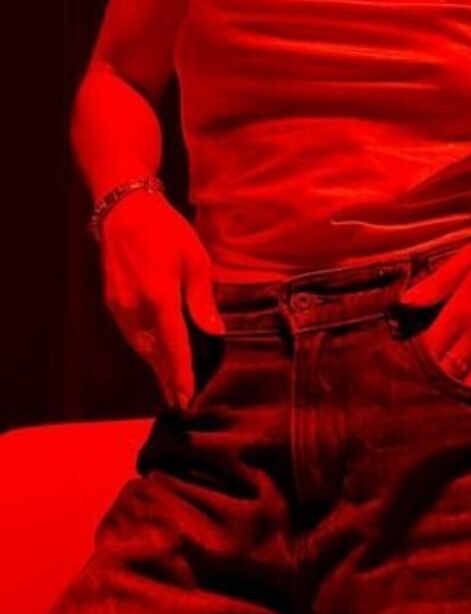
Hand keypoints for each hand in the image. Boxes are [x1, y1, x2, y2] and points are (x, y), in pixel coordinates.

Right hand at [100, 191, 225, 409]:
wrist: (125, 210)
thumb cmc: (167, 231)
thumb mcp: (195, 259)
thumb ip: (202, 300)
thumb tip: (215, 333)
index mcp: (159, 297)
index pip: (174, 347)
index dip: (181, 375)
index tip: (186, 399)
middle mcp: (135, 307)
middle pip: (153, 354)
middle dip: (166, 379)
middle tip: (180, 403)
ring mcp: (119, 305)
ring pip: (139, 346)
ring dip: (155, 366)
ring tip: (169, 385)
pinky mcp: (112, 301)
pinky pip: (130, 333)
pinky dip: (144, 348)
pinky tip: (155, 356)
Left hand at [397, 233, 470, 388]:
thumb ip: (439, 281)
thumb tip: (406, 300)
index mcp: (462, 312)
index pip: (427, 348)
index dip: (412, 354)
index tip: (405, 350)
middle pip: (443, 371)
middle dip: (428, 374)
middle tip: (417, 369)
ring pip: (465, 384)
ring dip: (451, 385)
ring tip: (440, 380)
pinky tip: (467, 381)